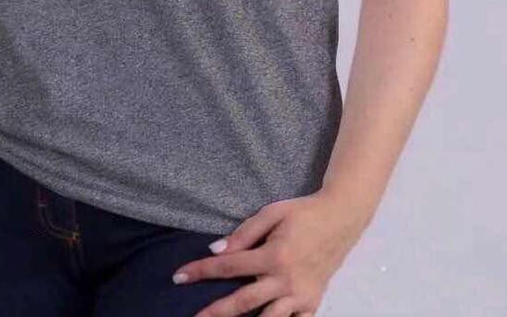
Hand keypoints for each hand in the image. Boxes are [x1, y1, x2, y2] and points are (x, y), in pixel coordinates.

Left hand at [171, 189, 366, 316]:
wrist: (341, 219)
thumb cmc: (303, 212)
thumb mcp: (272, 213)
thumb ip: (244, 233)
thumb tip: (216, 250)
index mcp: (273, 255)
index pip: (229, 266)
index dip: (201, 272)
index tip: (180, 277)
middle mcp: (285, 280)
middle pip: (242, 302)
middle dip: (214, 311)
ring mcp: (300, 296)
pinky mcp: (313, 303)